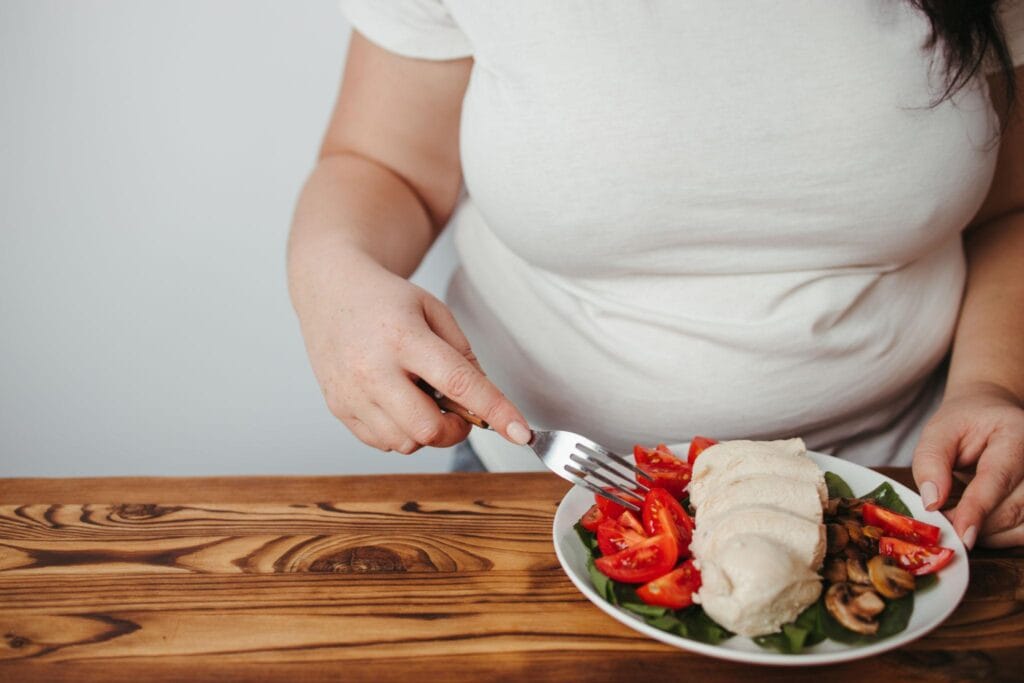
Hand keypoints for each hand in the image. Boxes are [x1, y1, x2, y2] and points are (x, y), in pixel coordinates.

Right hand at [296, 253, 530, 453]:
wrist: (331, 289)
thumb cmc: (387, 300)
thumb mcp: (434, 310)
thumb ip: (463, 355)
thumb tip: (484, 403)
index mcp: (403, 337)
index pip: (458, 383)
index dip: (495, 411)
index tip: (521, 433)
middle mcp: (372, 369)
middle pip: (428, 428)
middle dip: (455, 429)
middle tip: (457, 409)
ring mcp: (351, 393)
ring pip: (405, 443)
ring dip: (426, 431)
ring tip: (418, 395)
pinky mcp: (338, 408)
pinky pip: (382, 443)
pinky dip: (401, 432)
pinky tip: (398, 402)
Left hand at [912, 382, 1023, 548]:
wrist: (992, 417)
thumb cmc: (966, 423)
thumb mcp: (940, 431)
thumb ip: (931, 461)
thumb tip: (931, 502)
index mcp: (1016, 434)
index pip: (999, 478)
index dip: (978, 509)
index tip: (961, 534)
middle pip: (1012, 509)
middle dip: (974, 524)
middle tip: (941, 526)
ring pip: (1021, 527)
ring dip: (985, 534)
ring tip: (956, 521)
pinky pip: (1023, 533)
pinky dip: (997, 537)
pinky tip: (976, 525)